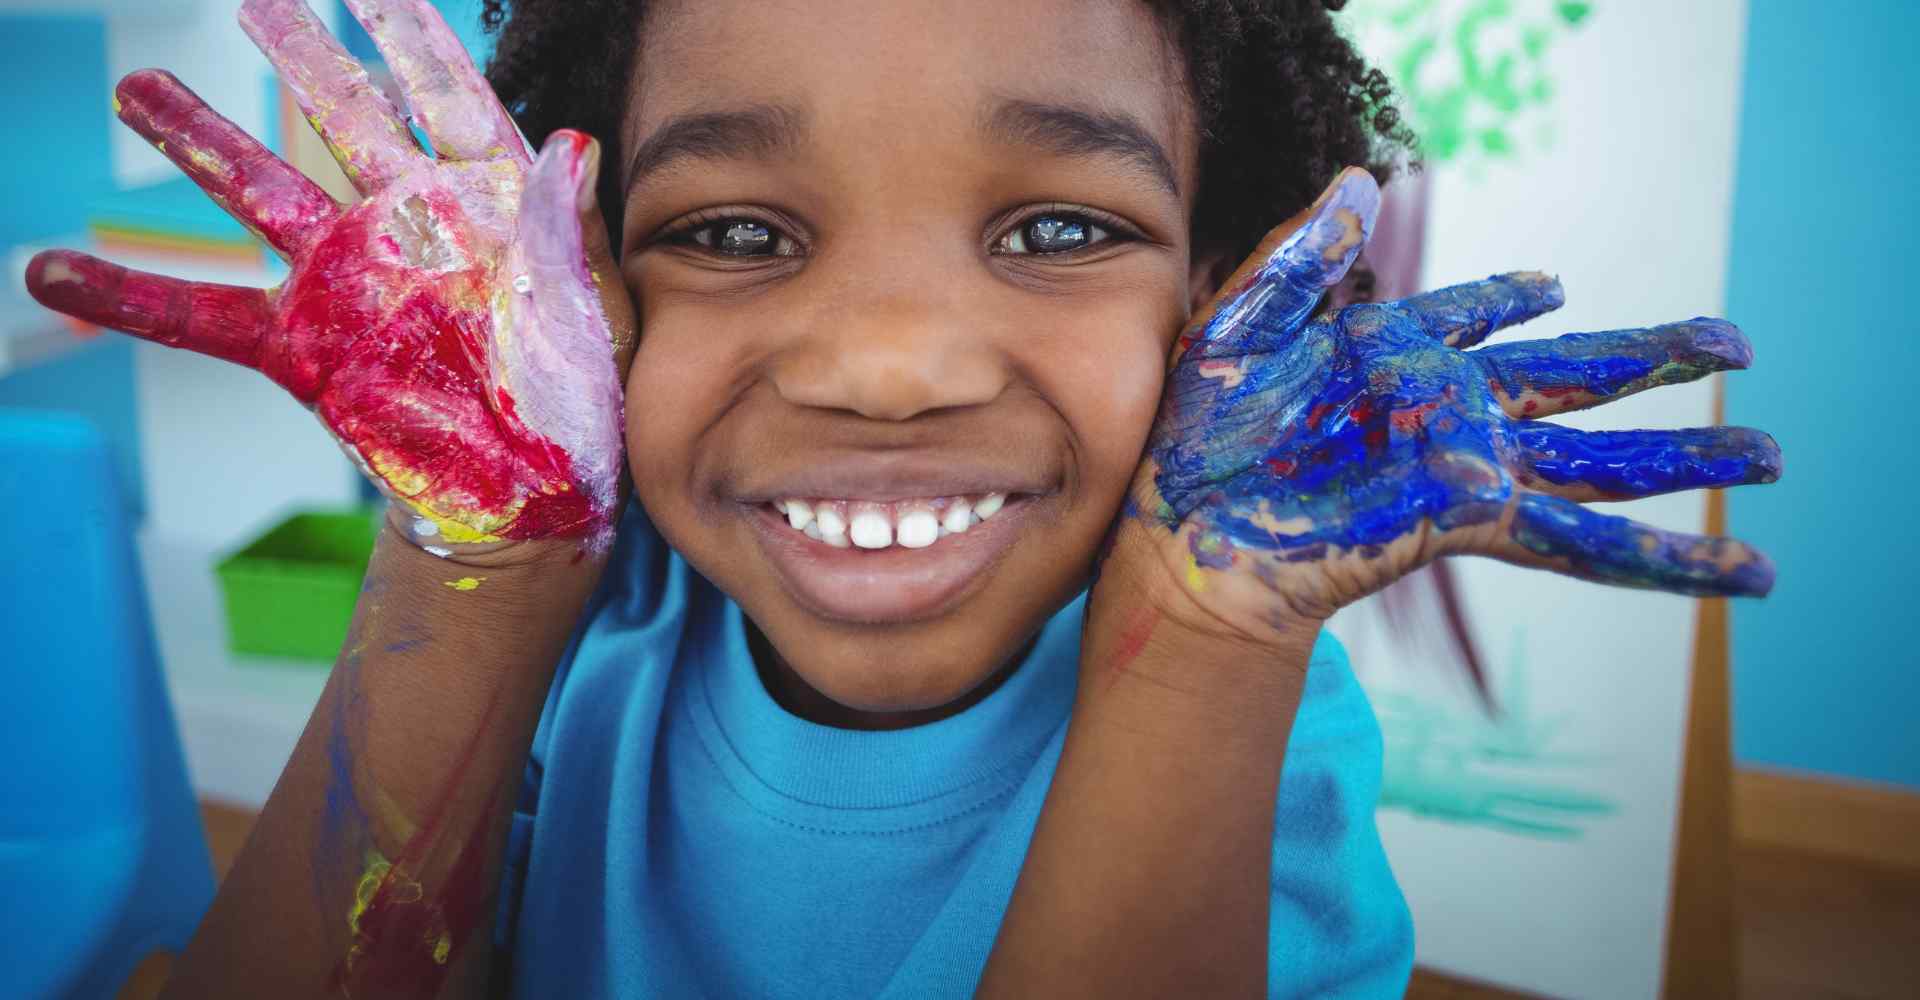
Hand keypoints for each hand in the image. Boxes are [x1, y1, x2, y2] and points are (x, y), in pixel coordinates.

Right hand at [25, 0, 633, 553]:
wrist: (534, 489)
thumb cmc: (582, 399)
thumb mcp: (592, 313)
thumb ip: (573, 232)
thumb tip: (575, 142)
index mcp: (489, 204)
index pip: (446, 100)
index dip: (410, 38)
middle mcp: (408, 224)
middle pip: (344, 117)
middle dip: (302, 56)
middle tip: (258, 1)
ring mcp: (348, 281)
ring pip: (259, 190)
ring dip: (199, 140)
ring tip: (135, 87)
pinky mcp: (305, 347)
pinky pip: (202, 316)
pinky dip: (129, 296)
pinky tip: (51, 270)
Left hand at [1115, 168, 1777, 647]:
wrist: (1187, 535)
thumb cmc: (1193, 435)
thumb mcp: (1236, 324)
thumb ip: (1300, 256)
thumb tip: (1357, 180)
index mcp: (1395, 353)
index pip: (1472, 316)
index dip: (1508, 298)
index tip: (1549, 286)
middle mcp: (1448, 409)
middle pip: (1577, 379)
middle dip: (1655, 360)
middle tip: (1734, 342)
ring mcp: (1468, 466)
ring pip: (1601, 464)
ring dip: (1686, 460)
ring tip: (1770, 453)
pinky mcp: (1470, 519)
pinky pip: (1577, 541)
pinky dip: (1656, 558)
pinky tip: (1729, 569)